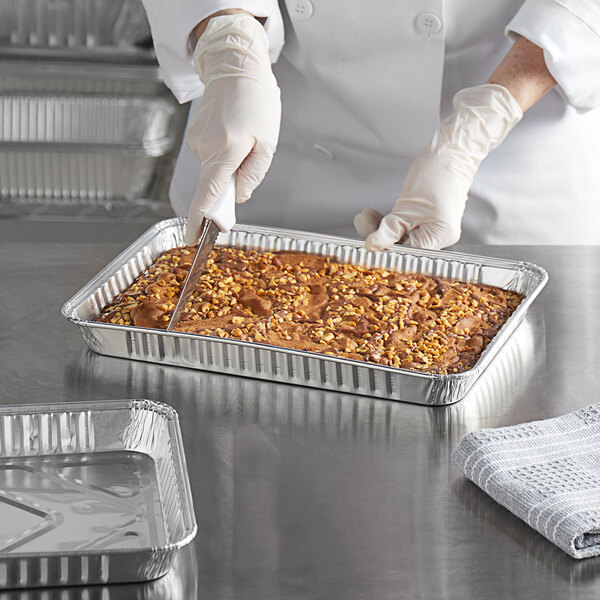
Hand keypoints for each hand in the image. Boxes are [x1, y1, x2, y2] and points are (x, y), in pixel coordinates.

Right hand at [184, 13, 280, 244]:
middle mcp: (204, 149)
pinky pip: (210, 157)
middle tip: (248, 161)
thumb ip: (253, 175)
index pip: (207, 196)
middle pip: (212, 185)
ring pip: (213, 170)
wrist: (235, 65)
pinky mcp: (194, 136)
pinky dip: (222, 155)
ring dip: (229, 165)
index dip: (199, 221)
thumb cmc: (255, 102)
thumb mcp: (266, 143)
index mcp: (224, 153)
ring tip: (245, 139)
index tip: (193, 239)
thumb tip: (237, 197)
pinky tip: (234, 134)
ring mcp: (196, 142)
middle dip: (228, 187)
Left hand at [356, 84, 522, 250]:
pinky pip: (404, 229)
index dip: (385, 250)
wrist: (451, 152)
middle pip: (403, 248)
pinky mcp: (426, 222)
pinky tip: (374, 215)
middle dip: (380, 237)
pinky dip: (389, 223)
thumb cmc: (437, 173)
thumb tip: (372, 246)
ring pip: (400, 238)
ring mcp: (434, 230)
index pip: (407, 254)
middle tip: (362, 222)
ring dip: (380, 228)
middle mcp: (439, 238)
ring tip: (365, 216)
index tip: (367, 244)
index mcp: (439, 237)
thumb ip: (389, 230)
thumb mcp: (406, 206)